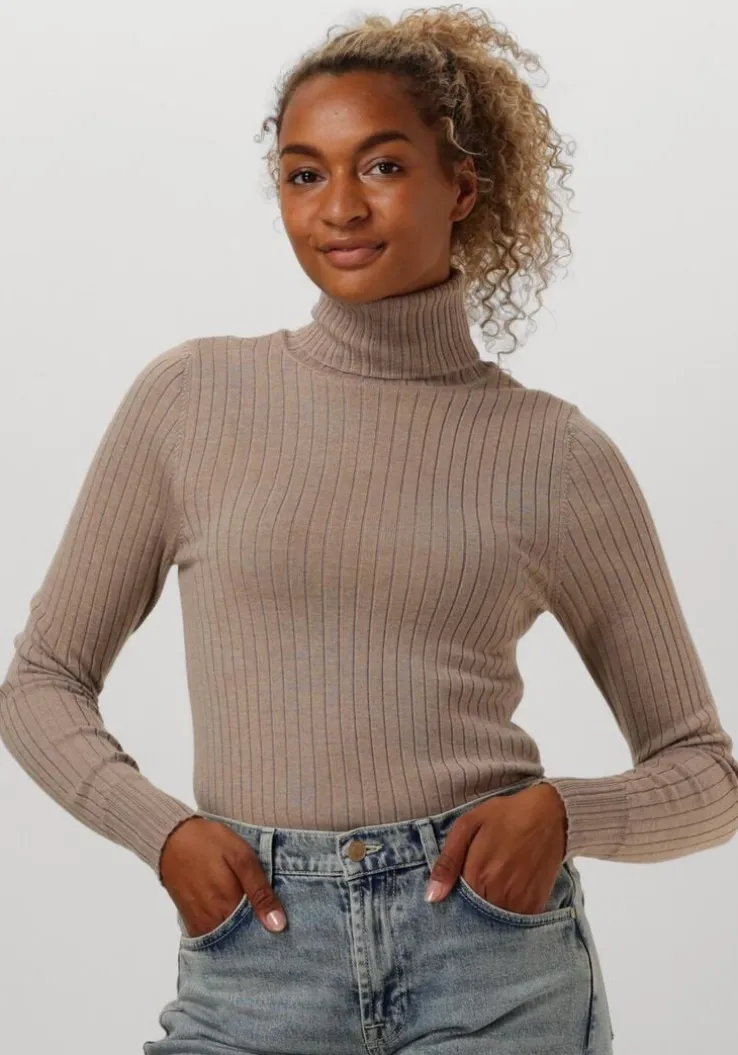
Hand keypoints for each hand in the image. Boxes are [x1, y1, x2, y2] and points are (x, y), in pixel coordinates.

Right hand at [159, 816, 287, 934]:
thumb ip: (260, 892)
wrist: (171, 839)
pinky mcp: (190, 922)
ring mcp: (199, 925)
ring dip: (240, 933)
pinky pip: (211, 937)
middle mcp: (213, 924)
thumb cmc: (209, 843)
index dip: (271, 930)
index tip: (281, 924)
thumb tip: (278, 925)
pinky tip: (232, 915)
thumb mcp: (242, 858)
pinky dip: (224, 932)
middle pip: (242, 941)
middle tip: (267, 916)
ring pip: (227, 941)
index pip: (258, 936)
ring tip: (250, 913)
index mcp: (230, 908)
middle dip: (256, 934)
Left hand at [424, 783, 567, 913]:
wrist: (550, 815)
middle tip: (477, 882)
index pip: (454, 907)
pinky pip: (514, 923)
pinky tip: (506, 893)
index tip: (454, 891)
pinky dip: (507, 915)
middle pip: (474, 919)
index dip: (452, 900)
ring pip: (494, 924)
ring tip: (493, 886)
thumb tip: (431, 897)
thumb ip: (448, 862)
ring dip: (489, 913)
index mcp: (477, 877)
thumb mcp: (467, 826)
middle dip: (469, 910)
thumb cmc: (505, 816)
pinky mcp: (536, 907)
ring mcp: (519, 905)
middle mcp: (498, 896)